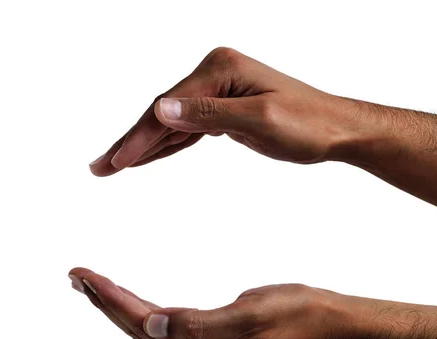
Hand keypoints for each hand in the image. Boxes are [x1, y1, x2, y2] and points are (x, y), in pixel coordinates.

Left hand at [68, 267, 358, 338]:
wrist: (330, 325)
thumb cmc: (297, 316)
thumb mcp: (249, 316)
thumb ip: (197, 324)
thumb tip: (151, 325)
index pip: (144, 326)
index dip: (111, 300)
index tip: (84, 276)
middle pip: (141, 332)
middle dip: (107, 303)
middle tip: (77, 276)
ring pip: (152, 331)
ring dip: (122, 308)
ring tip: (96, 287)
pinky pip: (170, 328)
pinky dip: (147, 311)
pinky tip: (136, 304)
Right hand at [89, 47, 369, 175]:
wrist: (338, 129)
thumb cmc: (309, 124)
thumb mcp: (262, 120)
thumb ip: (209, 115)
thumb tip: (160, 109)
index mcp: (221, 70)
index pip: (169, 107)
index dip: (140, 137)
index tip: (116, 163)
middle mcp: (216, 74)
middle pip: (163, 112)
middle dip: (132, 142)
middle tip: (98, 168)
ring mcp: (219, 91)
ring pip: (172, 122)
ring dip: (144, 145)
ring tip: (114, 166)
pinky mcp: (224, 108)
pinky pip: (188, 129)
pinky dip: (168, 145)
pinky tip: (150, 157)